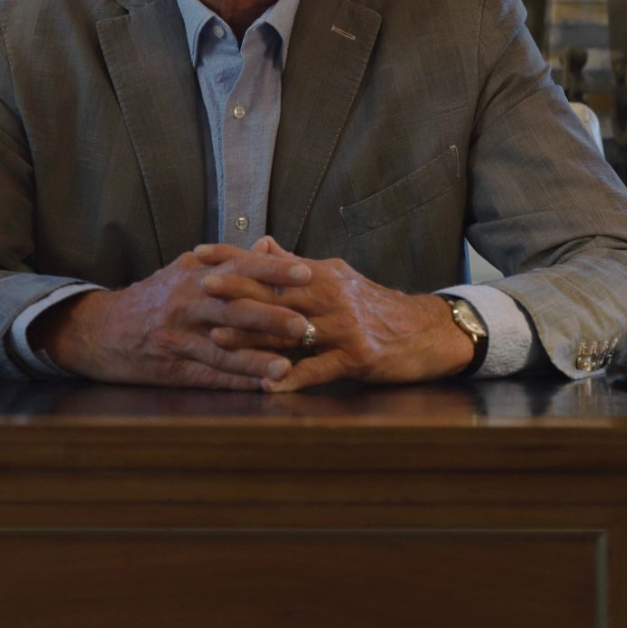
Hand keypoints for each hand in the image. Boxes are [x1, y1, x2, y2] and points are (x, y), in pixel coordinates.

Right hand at [33, 248, 314, 389]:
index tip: (306, 272)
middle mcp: (186, 304)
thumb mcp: (184, 270)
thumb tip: (267, 246)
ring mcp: (178, 338)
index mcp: (194, 275)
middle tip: (306, 324)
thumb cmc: (154, 298)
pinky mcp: (172, 369)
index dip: (273, 270)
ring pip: (222, 349)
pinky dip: (236, 383)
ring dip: (256, 359)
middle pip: (233, 309)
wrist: (100, 330)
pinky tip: (261, 388)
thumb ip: (227, 260)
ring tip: (286, 366)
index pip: (240, 268)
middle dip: (271, 317)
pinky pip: (209, 377)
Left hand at [197, 237, 476, 391]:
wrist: (428, 331)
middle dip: (238, 289)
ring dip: (255, 335)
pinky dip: (294, 378)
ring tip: (220, 338)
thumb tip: (262, 242)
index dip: (234, 256)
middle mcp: (332, 295)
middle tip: (201, 288)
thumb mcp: (338, 278)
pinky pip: (321, 368)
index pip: (270, 261)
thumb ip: (297, 265)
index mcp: (323, 274)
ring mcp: (346, 326)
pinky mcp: (359, 356)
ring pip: (293, 329)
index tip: (198, 252)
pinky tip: (269, 386)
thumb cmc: (376, 307)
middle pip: (278, 291)